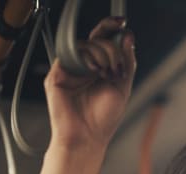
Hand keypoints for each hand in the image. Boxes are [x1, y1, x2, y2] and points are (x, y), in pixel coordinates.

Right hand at [44, 17, 136, 150]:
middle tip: (117, 66)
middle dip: (111, 47)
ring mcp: (69, 69)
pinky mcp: (57, 75)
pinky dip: (87, 59)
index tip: (122, 23)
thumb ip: (127, 61)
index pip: (103, 39)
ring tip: (107, 74)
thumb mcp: (123, 86)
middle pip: (95, 38)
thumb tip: (128, 36)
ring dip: (102, 54)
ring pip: (86, 44)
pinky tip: (95, 72)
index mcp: (97, 66)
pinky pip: (72, 55)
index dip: (111, 27)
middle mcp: (83, 66)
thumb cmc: (103, 118)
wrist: (88, 138)